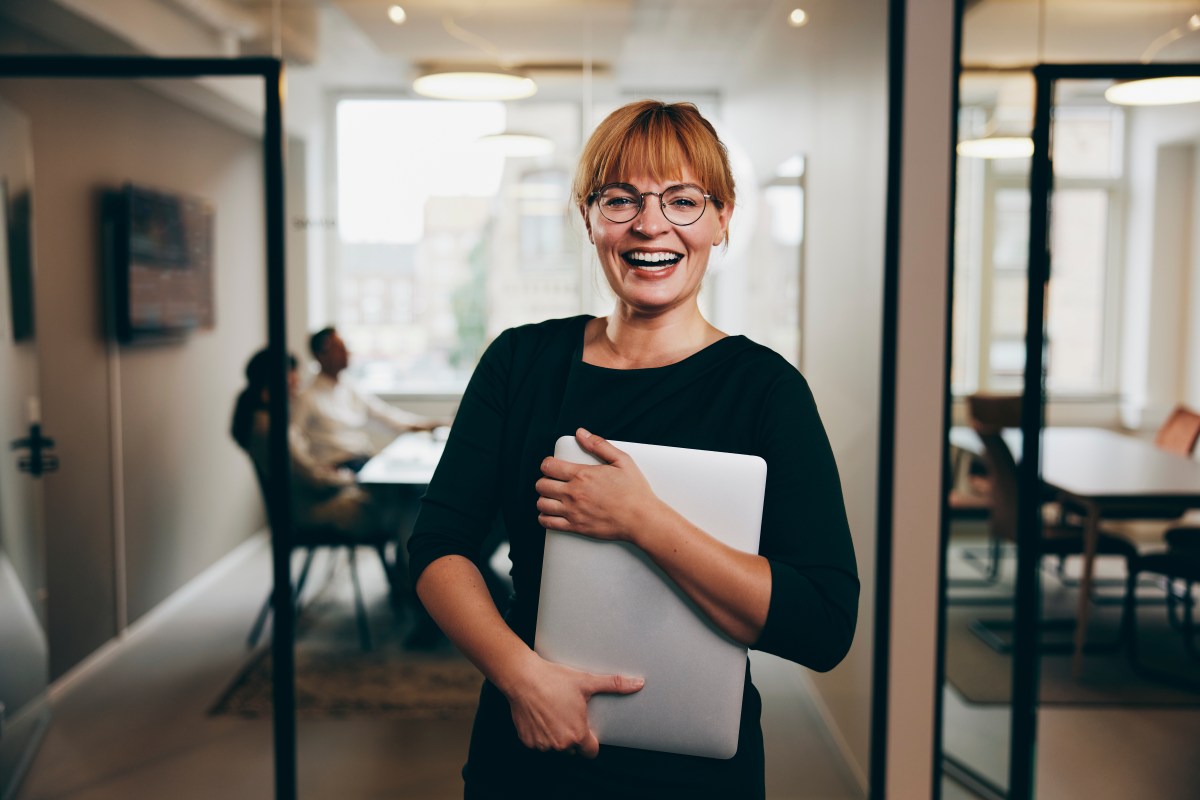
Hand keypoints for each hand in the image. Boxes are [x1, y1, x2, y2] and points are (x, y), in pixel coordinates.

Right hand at [505, 654, 643, 756]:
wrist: (523, 678)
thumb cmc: (554, 680)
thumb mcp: (587, 681)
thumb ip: (614, 684)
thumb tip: (638, 683)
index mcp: (577, 734)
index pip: (590, 751)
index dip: (591, 742)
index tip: (587, 730)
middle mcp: (560, 744)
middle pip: (572, 747)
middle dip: (572, 735)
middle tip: (568, 714)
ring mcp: (542, 744)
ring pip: (554, 745)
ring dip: (555, 735)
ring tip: (554, 712)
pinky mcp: (527, 741)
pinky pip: (538, 742)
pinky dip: (540, 733)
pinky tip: (541, 716)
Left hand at [535, 428, 659, 541]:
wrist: (641, 519)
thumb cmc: (634, 491)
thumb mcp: (621, 460)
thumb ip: (599, 445)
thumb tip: (581, 433)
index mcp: (582, 475)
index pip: (548, 466)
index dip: (547, 464)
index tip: (551, 466)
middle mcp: (573, 493)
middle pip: (542, 485)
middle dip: (545, 481)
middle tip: (553, 482)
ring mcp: (573, 511)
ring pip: (541, 503)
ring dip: (544, 498)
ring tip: (553, 497)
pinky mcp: (575, 527)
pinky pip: (548, 523)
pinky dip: (544, 517)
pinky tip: (551, 513)